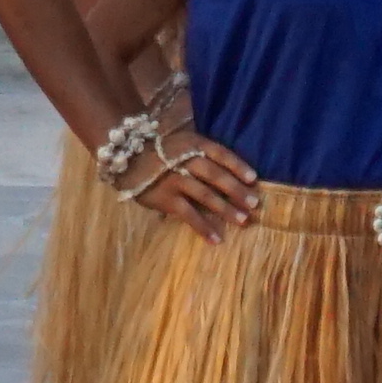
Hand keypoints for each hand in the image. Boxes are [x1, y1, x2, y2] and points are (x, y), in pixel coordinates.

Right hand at [130, 138, 257, 242]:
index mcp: (192, 144)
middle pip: (216, 176)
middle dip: (237, 190)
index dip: (238, 165)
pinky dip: (203, 227)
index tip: (254, 179)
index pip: (221, 153)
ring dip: (226, 209)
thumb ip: (201, 154)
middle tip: (254, 204)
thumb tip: (230, 173)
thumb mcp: (182, 143)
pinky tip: (216, 239)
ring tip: (243, 221)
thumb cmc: (160, 151)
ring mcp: (175, 180)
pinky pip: (188, 215)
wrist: (127, 156)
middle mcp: (186, 160)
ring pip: (206, 196)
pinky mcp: (166, 199)